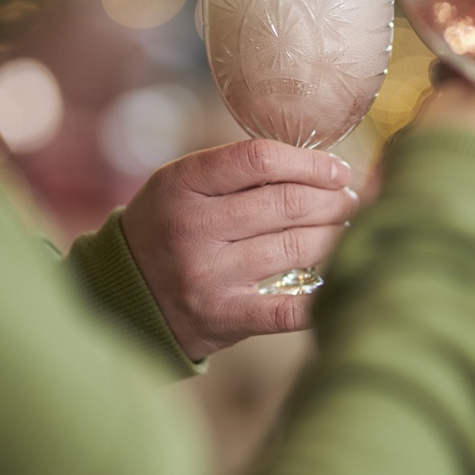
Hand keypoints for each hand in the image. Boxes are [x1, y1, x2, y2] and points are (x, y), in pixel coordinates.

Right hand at [120, 140, 358, 358]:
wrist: (124, 297)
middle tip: (349, 201)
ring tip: (346, 230)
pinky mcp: (223, 316)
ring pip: (296, 247)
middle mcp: (193, 227)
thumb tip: (318, 167)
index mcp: (182, 183)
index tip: (337, 170)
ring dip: (335, 236)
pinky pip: (288, 308)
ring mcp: (207, 274)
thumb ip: (237, 173)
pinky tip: (342, 279)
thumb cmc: (169, 229)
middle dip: (333, 200)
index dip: (310, 162)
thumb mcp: (182, 186)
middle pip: (288, 203)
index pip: (260, 159)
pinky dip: (324, 294)